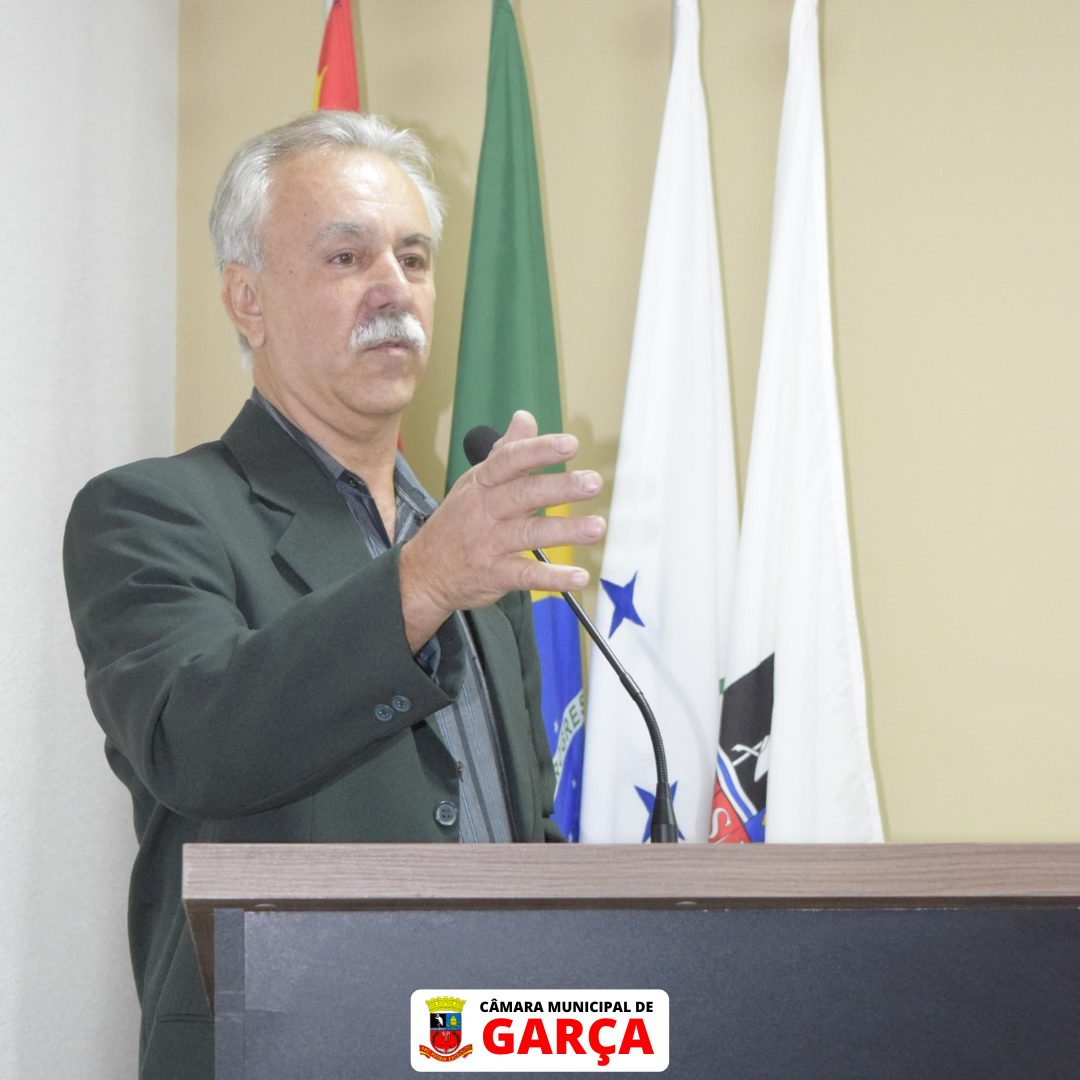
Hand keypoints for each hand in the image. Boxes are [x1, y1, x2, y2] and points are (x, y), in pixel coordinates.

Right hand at [398, 410, 605, 650]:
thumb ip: (504, 452)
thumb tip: (525, 417)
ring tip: (596, 527)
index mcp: (481, 483)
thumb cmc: (457, 523)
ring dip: (565, 530)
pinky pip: (525, 574)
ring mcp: (488, 544)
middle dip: (560, 487)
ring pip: (529, 533)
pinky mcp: (494, 575)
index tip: (570, 444)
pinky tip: (578, 576)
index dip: (540, 451)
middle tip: (593, 482)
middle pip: (524, 494)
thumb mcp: (473, 483)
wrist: (424, 573)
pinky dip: (553, 577)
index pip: (510, 460)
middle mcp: (484, 510)